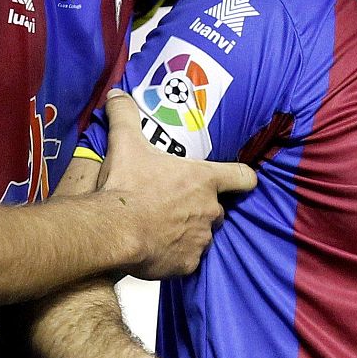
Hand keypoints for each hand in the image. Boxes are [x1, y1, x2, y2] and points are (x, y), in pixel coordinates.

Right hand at [95, 91, 256, 278]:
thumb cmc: (125, 186)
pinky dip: (176, 257)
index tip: (235, 181)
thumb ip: (125, 116)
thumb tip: (116, 93)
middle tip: (171, 206)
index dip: (241, 179)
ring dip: (187, 232)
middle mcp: (211, 210)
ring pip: (202, 235)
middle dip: (199, 207)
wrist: (112, 230)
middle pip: (216, 208)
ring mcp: (202, 239)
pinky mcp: (188, 263)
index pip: (244, 177)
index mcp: (205, 180)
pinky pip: (188, 260)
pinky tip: (156, 250)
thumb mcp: (126, 145)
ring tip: (160, 228)